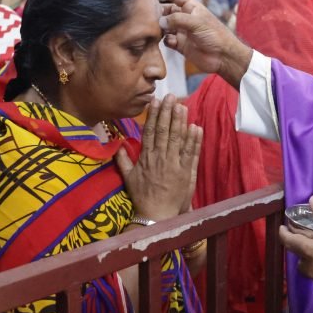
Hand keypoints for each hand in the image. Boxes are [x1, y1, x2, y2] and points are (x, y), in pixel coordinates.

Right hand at [116, 94, 200, 221]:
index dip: (154, 115)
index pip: (150, 132)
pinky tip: (196, 127)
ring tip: (183, 106)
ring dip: (181, 122)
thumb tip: (116, 145)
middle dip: (168, 112)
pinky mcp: (187, 173)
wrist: (156, 216)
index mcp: (146, 158)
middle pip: (165, 131)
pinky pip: (191, 153)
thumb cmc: (142, 197)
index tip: (156, 101)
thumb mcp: (128, 178)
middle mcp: (160, 159)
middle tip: (172, 96)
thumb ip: (123, 160)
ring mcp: (174, 165)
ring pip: (178, 139)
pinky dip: (194, 140)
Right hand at [158, 0, 252, 86]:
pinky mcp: (180, 45)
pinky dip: (166, 40)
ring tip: (158, 29)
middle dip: (160, 11)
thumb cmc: (215, 35)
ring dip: (160, 27)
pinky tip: (170, 41)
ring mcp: (182, 31)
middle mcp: (186, 18)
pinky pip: (168, 40)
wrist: (223, 57)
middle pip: (168, 9)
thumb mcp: (197, 22)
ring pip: (165, 25)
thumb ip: (178, 19)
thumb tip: (161, 21)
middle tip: (153, 16)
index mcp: (192, 8)